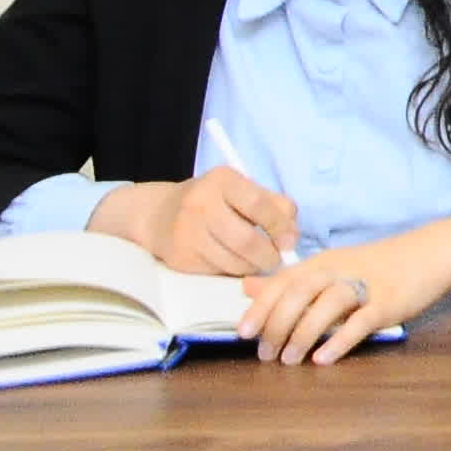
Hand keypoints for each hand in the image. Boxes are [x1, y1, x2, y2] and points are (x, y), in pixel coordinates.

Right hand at [98, 163, 298, 277]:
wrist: (158, 214)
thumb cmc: (212, 200)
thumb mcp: (241, 189)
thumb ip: (273, 204)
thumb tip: (292, 235)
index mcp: (222, 180)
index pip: (259, 205)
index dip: (280, 226)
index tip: (290, 240)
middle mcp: (201, 204)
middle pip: (246, 240)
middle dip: (269, 255)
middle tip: (277, 259)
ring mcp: (188, 233)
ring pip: (233, 261)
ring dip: (254, 266)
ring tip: (259, 261)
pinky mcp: (181, 257)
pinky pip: (218, 270)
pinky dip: (234, 270)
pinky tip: (236, 262)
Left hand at [234, 209, 450, 366]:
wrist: (431, 253)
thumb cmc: (377, 264)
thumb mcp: (332, 266)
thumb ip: (290, 280)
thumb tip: (247, 286)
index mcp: (324, 262)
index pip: (284, 281)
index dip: (261, 306)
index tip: (243, 332)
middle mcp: (341, 270)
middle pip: (301, 290)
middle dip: (277, 322)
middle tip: (265, 353)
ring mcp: (367, 285)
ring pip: (328, 304)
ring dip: (304, 333)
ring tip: (289, 360)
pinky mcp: (389, 302)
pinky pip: (361, 321)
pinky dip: (340, 340)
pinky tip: (323, 358)